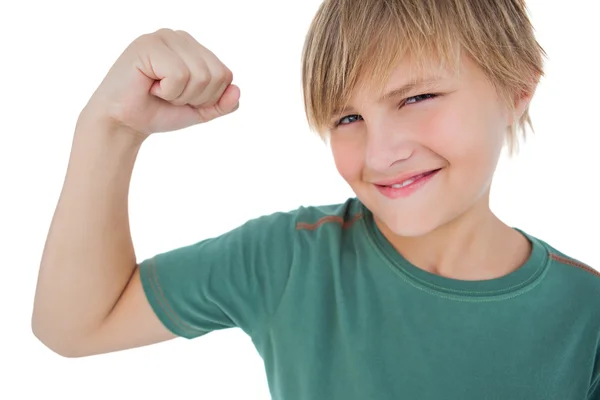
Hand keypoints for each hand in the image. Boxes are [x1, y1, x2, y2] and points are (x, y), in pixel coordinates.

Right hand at [81, 28, 239, 136]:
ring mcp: (165, 38)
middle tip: (169, 96)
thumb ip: (221, 104)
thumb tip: (237, 92)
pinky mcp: (149, 45)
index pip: (225, 75)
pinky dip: (167, 91)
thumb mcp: (199, 111)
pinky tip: (150, 86)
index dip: (209, 98)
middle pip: (216, 75)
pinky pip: (179, 75)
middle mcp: (181, 38)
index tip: (184, 99)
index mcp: (195, 49)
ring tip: (159, 91)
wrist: (125, 123)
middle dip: (195, 98)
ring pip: (200, 75)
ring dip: (180, 95)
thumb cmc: (158, 111)